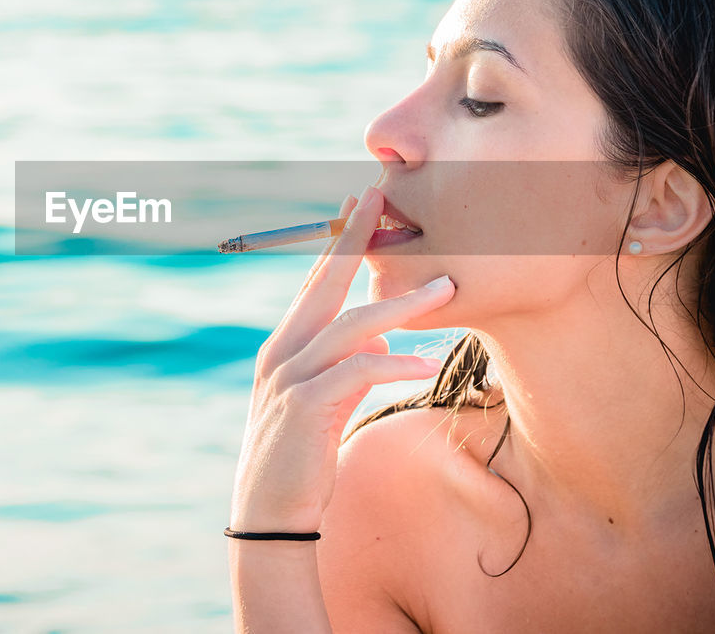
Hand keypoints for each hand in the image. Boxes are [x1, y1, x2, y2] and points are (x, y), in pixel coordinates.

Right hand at [229, 185, 455, 532]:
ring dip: (401, 304)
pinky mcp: (306, 408)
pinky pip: (357, 373)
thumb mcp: (323, 403)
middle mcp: (282, 353)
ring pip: (351, 326)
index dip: (338, 242)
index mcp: (284, 347)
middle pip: (324, 285)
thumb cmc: (299, 459)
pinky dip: (394, 364)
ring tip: (446, 290)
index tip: (360, 203)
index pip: (315, 284)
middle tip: (381, 198)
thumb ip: (348, 365)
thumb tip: (383, 340)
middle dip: (353, 239)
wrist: (269, 516)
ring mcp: (290, 378)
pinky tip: (426, 365)